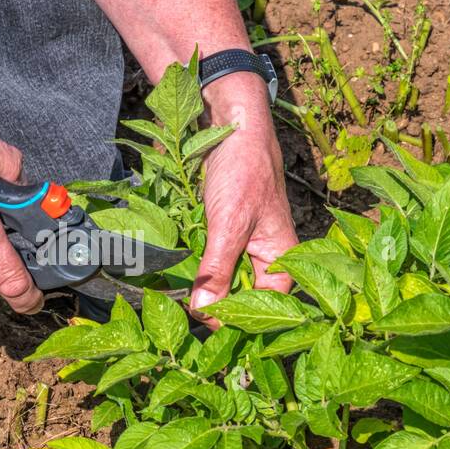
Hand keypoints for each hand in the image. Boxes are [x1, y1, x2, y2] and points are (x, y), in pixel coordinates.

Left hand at [190, 87, 296, 321]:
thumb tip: (203, 313)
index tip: (206, 327)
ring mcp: (237, 243)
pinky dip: (186, 265)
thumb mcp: (229, 224)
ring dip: (196, 286)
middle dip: (213, 304)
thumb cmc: (242, 168)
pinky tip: (169, 274)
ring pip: (217, 278)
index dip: (239, 319)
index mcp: (280, 257)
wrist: (226, 121)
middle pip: (239, 296)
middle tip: (184, 314)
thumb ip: (218, 269)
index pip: (266, 305)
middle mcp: (261, 255)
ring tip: (173, 297)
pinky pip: (201, 258)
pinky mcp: (214, 231)